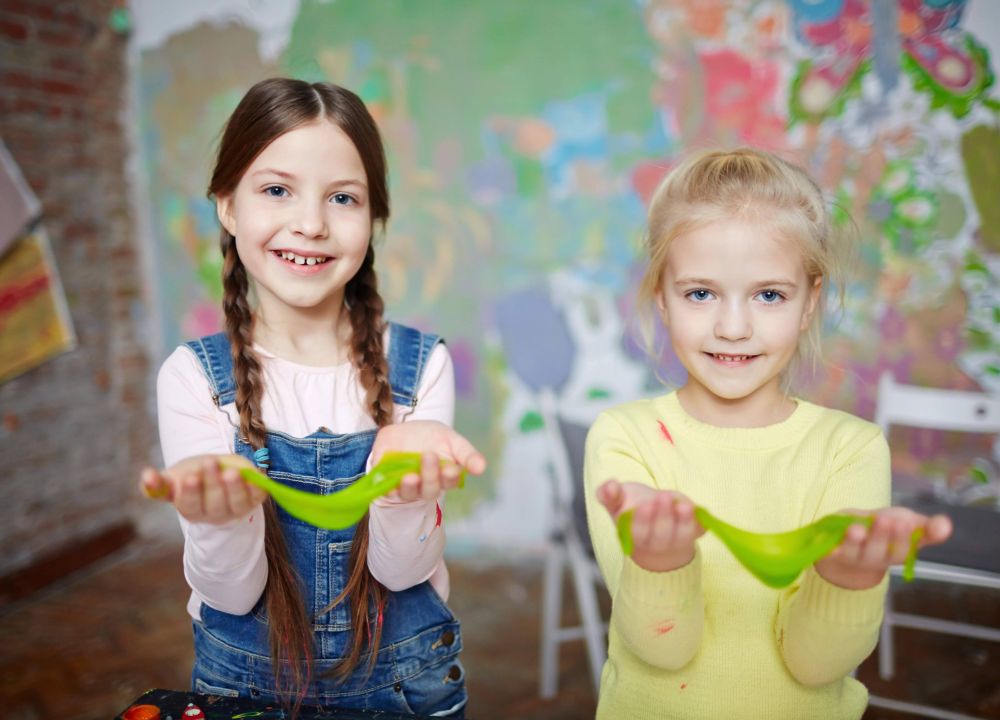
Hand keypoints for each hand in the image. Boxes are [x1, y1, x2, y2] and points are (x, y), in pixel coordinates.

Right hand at [139, 454, 267, 523]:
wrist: (219, 476)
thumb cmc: (193, 476)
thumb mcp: (174, 478)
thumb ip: (158, 481)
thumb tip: (147, 476)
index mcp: (192, 509)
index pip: (191, 504)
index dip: (191, 492)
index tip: (190, 477)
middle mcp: (215, 513)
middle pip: (215, 503)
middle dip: (213, 483)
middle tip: (210, 463)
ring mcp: (236, 509)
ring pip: (237, 502)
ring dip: (235, 487)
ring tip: (232, 472)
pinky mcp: (254, 501)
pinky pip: (257, 496)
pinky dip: (257, 488)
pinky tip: (255, 477)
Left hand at [372, 420, 486, 501]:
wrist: (403, 432)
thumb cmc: (432, 438)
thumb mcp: (450, 439)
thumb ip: (466, 454)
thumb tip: (482, 468)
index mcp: (445, 476)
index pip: (450, 481)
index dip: (450, 477)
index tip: (451, 468)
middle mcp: (426, 485)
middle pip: (430, 488)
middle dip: (430, 475)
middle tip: (429, 456)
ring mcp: (406, 486)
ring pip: (409, 492)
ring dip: (410, 485)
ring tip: (410, 476)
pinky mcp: (387, 483)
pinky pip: (386, 489)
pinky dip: (388, 486)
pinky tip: (389, 481)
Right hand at [597, 479, 705, 572]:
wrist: (656, 519)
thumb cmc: (633, 508)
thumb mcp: (618, 501)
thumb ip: (608, 494)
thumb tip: (611, 486)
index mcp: (634, 536)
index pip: (638, 533)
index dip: (643, 521)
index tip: (645, 505)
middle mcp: (657, 542)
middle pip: (661, 535)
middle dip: (663, 516)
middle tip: (663, 497)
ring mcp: (677, 539)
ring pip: (682, 535)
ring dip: (684, 521)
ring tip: (684, 505)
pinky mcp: (694, 532)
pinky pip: (700, 530)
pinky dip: (700, 522)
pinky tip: (697, 510)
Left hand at [815, 506, 951, 589]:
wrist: (850, 538)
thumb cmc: (884, 530)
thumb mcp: (908, 524)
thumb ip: (927, 527)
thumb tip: (946, 525)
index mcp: (895, 553)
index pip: (902, 549)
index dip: (903, 537)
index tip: (905, 522)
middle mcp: (874, 558)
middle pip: (878, 551)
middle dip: (881, 536)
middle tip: (884, 520)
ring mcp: (851, 556)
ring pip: (854, 552)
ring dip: (854, 541)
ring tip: (856, 529)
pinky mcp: (830, 551)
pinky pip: (828, 552)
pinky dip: (828, 548)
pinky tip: (829, 544)